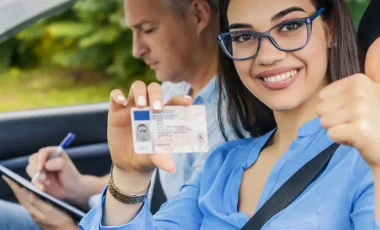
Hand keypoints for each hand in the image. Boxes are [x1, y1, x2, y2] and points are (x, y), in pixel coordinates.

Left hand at [2, 176, 77, 229]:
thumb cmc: (60, 221)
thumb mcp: (49, 211)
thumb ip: (36, 201)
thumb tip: (25, 190)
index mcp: (33, 209)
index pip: (20, 194)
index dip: (13, 185)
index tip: (6, 176)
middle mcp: (32, 211)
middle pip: (21, 197)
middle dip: (15, 187)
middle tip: (10, 177)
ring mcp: (36, 213)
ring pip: (25, 199)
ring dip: (21, 190)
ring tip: (18, 183)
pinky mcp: (41, 213)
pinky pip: (31, 201)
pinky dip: (28, 195)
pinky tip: (31, 193)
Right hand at [26, 146, 84, 205]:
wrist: (72, 189)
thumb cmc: (72, 176)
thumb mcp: (67, 168)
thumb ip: (58, 163)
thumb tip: (46, 165)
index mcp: (54, 152)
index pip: (43, 152)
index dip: (40, 160)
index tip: (40, 169)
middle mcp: (46, 158)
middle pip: (33, 159)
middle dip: (36, 169)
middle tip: (44, 178)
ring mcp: (41, 168)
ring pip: (30, 169)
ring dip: (36, 177)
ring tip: (48, 184)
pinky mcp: (38, 177)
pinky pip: (32, 179)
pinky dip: (36, 185)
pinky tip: (43, 189)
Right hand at [107, 81, 191, 188]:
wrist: (128, 165)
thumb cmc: (146, 157)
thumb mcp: (154, 158)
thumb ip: (161, 159)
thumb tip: (171, 168)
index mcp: (162, 116)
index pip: (173, 102)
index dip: (180, 99)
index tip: (187, 101)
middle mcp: (148, 108)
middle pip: (153, 89)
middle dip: (156, 94)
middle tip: (157, 108)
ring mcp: (132, 107)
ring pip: (137, 87)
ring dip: (140, 92)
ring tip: (140, 106)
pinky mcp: (116, 111)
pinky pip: (115, 96)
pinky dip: (117, 94)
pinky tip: (121, 100)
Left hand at [318, 37, 379, 168]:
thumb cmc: (378, 121)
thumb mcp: (377, 90)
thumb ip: (375, 68)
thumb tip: (378, 41)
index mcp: (360, 80)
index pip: (323, 96)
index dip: (336, 108)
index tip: (356, 112)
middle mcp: (361, 92)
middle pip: (321, 109)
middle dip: (335, 120)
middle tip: (356, 123)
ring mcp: (360, 111)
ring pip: (324, 122)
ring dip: (338, 130)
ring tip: (357, 130)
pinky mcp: (359, 130)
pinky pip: (331, 134)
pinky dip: (342, 140)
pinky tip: (358, 139)